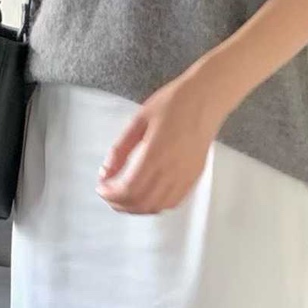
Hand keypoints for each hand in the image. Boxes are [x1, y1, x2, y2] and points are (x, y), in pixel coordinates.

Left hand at [96, 68, 231, 214]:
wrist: (206, 99)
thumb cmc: (173, 104)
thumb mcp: (139, 121)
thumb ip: (120, 149)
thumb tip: (106, 172)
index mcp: (156, 154)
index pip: (128, 189)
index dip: (111, 194)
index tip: (101, 188)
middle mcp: (172, 171)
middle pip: (141, 203)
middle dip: (119, 204)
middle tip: (108, 195)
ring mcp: (184, 177)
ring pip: (156, 207)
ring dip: (136, 208)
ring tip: (124, 198)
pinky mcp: (193, 178)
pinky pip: (171, 203)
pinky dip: (154, 206)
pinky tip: (145, 196)